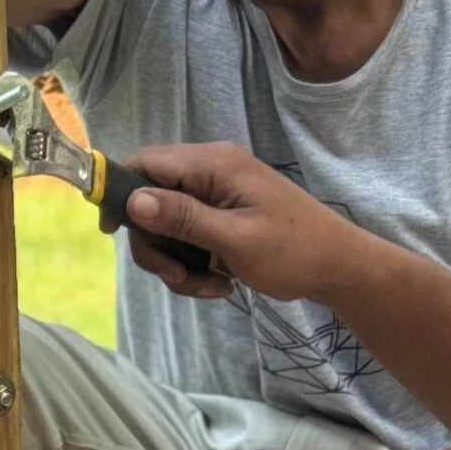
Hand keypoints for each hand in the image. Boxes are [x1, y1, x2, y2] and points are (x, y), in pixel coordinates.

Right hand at [116, 142, 364, 305]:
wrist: (340, 268)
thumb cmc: (294, 251)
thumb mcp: (236, 238)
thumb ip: (183, 218)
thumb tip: (132, 200)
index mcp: (214, 164)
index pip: (145, 162)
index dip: (119, 192)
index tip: (110, 231)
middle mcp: (210, 171)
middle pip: (150, 201)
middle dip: (156, 245)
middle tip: (178, 278)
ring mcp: (216, 194)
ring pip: (166, 226)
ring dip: (176, 263)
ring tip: (208, 287)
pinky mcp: (221, 216)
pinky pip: (187, 237)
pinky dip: (193, 264)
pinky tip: (220, 284)